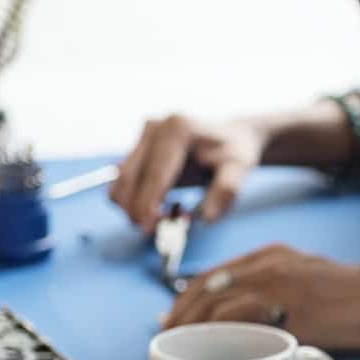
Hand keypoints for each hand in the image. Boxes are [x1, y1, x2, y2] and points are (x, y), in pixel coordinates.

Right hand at [110, 115, 266, 230]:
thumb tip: (206, 218)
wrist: (230, 138)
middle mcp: (155, 128)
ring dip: (133, 207)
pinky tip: (158, 206)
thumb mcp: (239, 171)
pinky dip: (133, 201)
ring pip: (121, 182)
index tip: (147, 228)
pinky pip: (123, 182)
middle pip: (130, 178)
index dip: (147, 204)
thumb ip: (225, 193)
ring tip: (165, 216)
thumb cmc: (233, 153)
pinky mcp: (137, 149)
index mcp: (178, 129)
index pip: (155, 174)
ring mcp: (142, 137)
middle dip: (137, 210)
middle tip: (158, 230)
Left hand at [163, 244, 359, 353]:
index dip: (185, 299)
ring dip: (190, 331)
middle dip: (178, 317)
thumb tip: (248, 323)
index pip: (212, 274)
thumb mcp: (309, 279)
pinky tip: (207, 351)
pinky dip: (215, 336)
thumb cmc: (354, 300)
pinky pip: (238, 321)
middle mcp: (268, 266)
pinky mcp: (287, 313)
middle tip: (168, 341)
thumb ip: (277, 291)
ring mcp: (276, 288)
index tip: (172, 319)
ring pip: (214, 305)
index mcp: (272, 255)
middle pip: (204, 289)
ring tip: (181, 352)